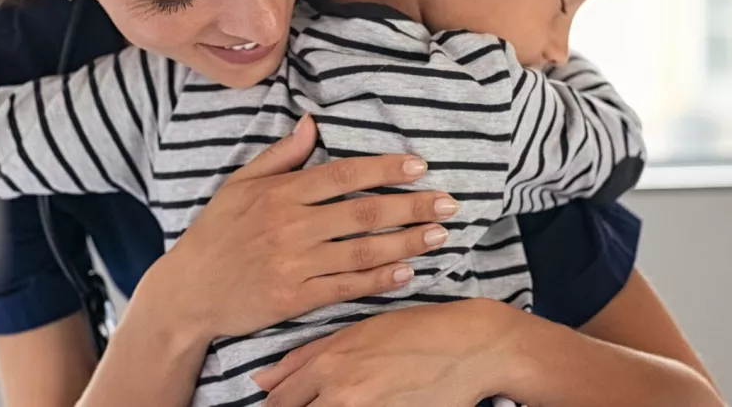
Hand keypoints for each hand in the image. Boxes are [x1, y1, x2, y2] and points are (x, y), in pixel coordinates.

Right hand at [138, 115, 459, 341]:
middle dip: (411, 207)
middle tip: (448, 202)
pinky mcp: (295, 298)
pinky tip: (408, 272)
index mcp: (279, 193)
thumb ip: (280, 156)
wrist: (187, 292)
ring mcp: (294, 264)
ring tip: (439, 235)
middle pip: (362, 213)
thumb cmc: (214, 235)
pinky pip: (347, 286)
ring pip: (362, 250)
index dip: (383, 170)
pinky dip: (380, 279)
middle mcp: (290, 226)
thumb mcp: (239, 185)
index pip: (342, 175)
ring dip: (406, 243)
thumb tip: (312, 122)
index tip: (418, 167)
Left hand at [254, 298, 521, 406]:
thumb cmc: (414, 332)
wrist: (470, 346)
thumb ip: (305, 357)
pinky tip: (370, 405)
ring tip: (351, 401)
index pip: (280, 402)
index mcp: (328, 364)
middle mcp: (341, 393)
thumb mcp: (356, 332)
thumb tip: (262, 380)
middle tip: (319, 403)